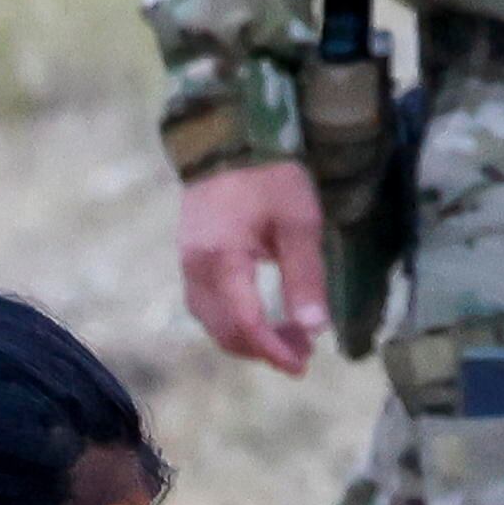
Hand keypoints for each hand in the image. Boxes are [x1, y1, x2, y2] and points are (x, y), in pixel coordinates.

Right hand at [177, 161, 328, 374]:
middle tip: (304, 353)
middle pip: (225, 330)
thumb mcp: (299, 223)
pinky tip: (263, 318)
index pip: (245, 324)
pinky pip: (207, 306)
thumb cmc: (271, 177)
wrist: (232, 140)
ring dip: (249, 339)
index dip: (274, 351)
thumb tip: (315, 330)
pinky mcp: (190, 259)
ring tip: (290, 338)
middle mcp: (196, 268)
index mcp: (222, 260)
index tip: (302, 365)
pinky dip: (234, 321)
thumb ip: (305, 278)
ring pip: (212, 322)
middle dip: (264, 350)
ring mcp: (188, 264)